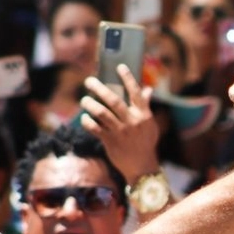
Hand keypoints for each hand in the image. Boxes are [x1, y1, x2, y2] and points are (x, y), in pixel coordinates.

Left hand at [81, 65, 160, 181]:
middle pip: (114, 101)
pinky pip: (95, 129)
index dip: (128, 79)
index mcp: (143, 115)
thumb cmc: (146, 143)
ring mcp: (120, 131)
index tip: (119, 67)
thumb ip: (146, 107)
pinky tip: (84, 118)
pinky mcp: (110, 141)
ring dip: (90, 104)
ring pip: (102, 113)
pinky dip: (87, 122)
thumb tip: (148, 90)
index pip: (135, 93)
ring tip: (84, 99)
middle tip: (88, 81)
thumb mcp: (150, 124)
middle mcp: (131, 121)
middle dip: (99, 89)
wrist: (141, 166)